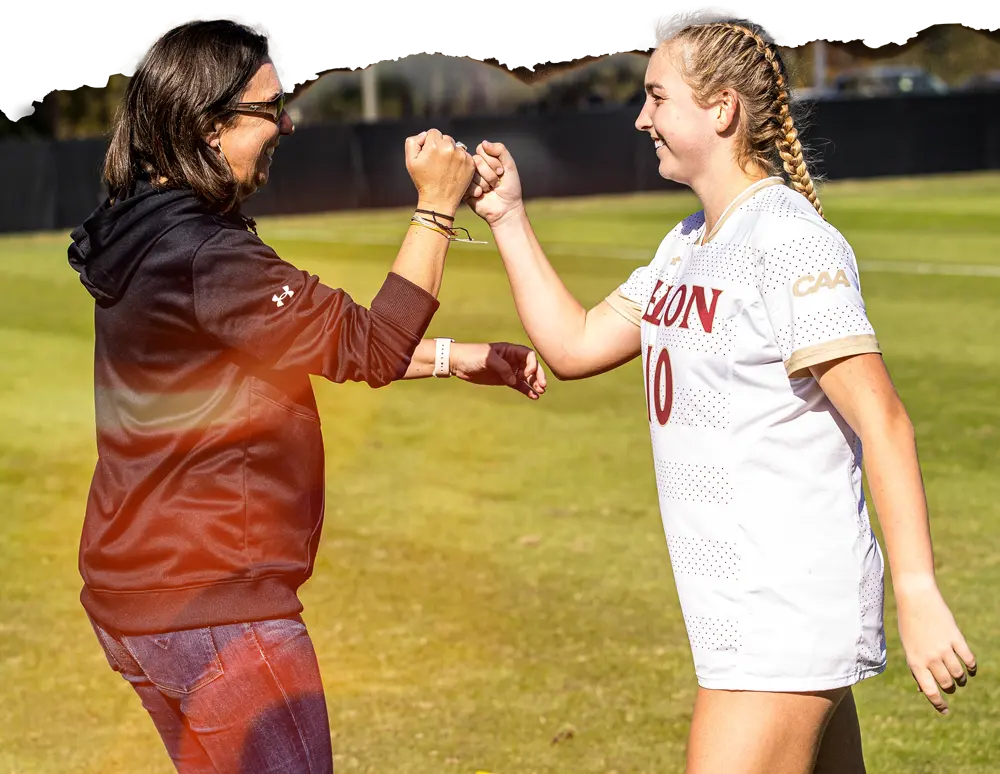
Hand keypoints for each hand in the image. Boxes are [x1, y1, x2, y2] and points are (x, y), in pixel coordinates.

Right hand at [405, 129, 475, 215]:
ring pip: (456, 146)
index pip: (433, 132)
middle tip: (437, 163)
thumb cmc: (423, 181)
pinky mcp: (471, 163)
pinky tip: (453, 171)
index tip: (429, 155)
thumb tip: (425, 134)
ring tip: (446, 168)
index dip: (430, 143)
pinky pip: (465, 155)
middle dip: (441, 147)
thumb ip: (413, 141)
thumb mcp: (410, 161)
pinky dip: (460, 161)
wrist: (439, 201)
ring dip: (451, 153)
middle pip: (446, 138)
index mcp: (434, 145)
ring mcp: (462, 156)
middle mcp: (449, 148)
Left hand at [450, 342, 546, 399]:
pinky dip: (526, 390)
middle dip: (538, 376)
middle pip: (531, 366)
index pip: (528, 355)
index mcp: (510, 350)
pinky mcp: (504, 380)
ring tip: (540, 392)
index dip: (532, 364)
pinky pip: (519, 385)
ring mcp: (509, 370)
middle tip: (543, 386)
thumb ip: (503, 367)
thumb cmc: (473, 355)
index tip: (527, 373)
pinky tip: (533, 396)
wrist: (459, 363)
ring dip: (534, 384)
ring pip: (527, 377)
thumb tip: (514, 380)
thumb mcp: (488, 358)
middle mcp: (512, 359)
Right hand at [463, 140, 523, 225]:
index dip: (492, 161)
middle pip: (476, 160)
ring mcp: (468, 178)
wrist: (507, 208)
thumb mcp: (509, 165)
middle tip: (496, 183)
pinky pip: (466, 184)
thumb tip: (484, 142)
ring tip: (490, 190)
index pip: (481, 149)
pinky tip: (482, 195)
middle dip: (490, 173)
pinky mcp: (464, 190)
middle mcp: (474, 167)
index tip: (501, 171)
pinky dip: (477, 190)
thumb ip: (500, 150)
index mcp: (484, 159)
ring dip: (485, 183)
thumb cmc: (510, 187)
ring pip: (472, 173)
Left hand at [896, 581, 975, 713]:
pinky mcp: (956, 638)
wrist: (915, 598)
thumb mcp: (908, 647)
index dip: (938, 704)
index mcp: (914, 661)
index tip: (945, 711)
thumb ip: (916, 668)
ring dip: (961, 679)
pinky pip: (969, 660)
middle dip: (950, 688)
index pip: (930, 691)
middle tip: (951, 687)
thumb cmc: (909, 624)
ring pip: (959, 674)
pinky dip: (972, 667)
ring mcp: (944, 648)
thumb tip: (923, 690)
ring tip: (960, 678)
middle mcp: (929, 657)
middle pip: (947, 684)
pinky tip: (970, 669)